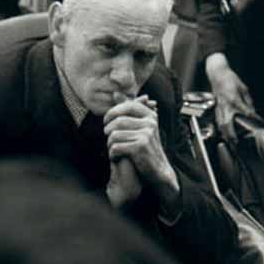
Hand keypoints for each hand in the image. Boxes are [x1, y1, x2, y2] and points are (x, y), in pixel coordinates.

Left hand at [104, 96, 180, 211]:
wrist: (157, 170)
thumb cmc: (144, 147)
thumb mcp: (138, 126)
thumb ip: (127, 109)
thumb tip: (115, 93)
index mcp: (150, 115)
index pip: (127, 105)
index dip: (113, 112)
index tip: (106, 122)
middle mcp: (150, 123)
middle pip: (117, 121)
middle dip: (108, 130)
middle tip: (109, 139)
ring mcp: (146, 135)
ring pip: (114, 134)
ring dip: (109, 144)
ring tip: (113, 149)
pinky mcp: (140, 147)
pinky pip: (116, 146)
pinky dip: (112, 153)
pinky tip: (116, 157)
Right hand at [206, 53, 255, 139]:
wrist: (217, 73)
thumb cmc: (230, 79)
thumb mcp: (243, 89)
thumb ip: (248, 102)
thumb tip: (252, 112)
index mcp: (233, 99)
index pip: (244, 112)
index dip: (252, 119)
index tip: (258, 124)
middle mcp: (225, 105)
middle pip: (227, 123)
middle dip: (231, 134)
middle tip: (236, 143)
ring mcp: (219, 106)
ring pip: (221, 123)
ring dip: (225, 134)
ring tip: (229, 142)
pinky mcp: (216, 106)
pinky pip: (217, 119)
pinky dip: (220, 127)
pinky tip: (223, 132)